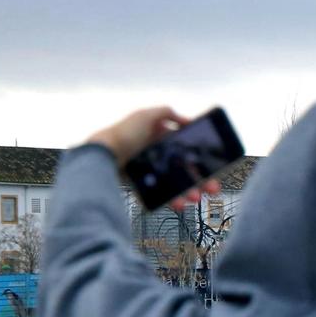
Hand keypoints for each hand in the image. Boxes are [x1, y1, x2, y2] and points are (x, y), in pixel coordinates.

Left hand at [84, 106, 220, 211]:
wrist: (102, 155)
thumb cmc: (123, 134)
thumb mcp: (144, 115)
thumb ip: (165, 112)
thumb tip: (185, 119)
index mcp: (159, 137)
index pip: (185, 147)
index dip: (199, 156)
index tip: (212, 166)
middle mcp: (156, 152)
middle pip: (184, 167)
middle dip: (200, 179)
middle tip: (212, 189)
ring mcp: (150, 169)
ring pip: (176, 182)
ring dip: (189, 191)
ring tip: (194, 199)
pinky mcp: (142, 183)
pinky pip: (161, 193)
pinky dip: (171, 199)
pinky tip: (178, 204)